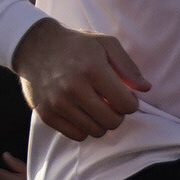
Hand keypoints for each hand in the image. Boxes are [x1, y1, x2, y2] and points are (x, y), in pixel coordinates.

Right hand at [11, 17, 149, 138]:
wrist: (34, 46)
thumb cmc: (76, 45)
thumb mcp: (105, 44)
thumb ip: (128, 67)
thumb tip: (145, 89)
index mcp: (93, 69)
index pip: (126, 105)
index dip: (131, 103)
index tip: (125, 96)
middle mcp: (74, 88)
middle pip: (112, 122)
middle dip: (117, 114)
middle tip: (110, 103)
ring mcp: (58, 103)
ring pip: (96, 131)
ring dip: (100, 122)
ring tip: (95, 106)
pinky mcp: (46, 114)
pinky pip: (77, 136)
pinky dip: (83, 127)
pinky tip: (81, 112)